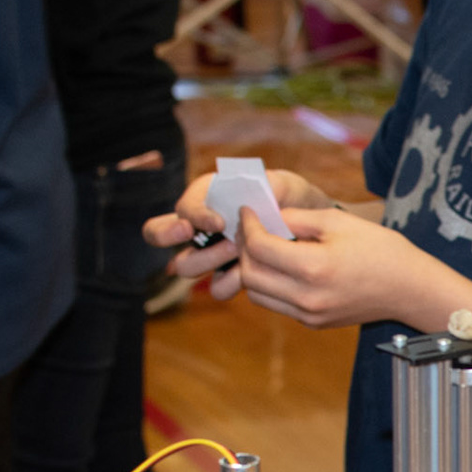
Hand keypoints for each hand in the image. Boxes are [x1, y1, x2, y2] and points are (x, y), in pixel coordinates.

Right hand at [141, 168, 336, 294]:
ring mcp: (209, 252)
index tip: (220, 222)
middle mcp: (199, 224)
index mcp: (206, 196)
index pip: (183, 206)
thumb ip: (266, 185)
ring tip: (237, 252)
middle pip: (158, 233)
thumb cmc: (292, 198)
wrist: (313, 228)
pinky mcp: (229, 275)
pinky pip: (216, 287)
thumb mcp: (283, 184)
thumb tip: (250, 196)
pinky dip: (227, 283)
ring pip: (184, 265)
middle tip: (204, 236)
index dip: (195, 215)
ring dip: (207, 261)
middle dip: (169, 235)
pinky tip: (246, 276)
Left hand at [230, 206, 432, 327]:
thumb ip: (296, 218)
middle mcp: (307, 297)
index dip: (248, 226)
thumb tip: (265, 216)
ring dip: (254, 270)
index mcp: (313, 267)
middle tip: (253, 230)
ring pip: (257, 294)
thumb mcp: (338, 220)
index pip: (258, 247)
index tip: (248, 212)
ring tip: (266, 249)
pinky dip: (271, 285)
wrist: (409, 288)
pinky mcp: (314, 323)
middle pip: (249, 274)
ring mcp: (309, 315)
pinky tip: (285, 267)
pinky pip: (277, 304)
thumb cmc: (380, 248)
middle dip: (245, 249)